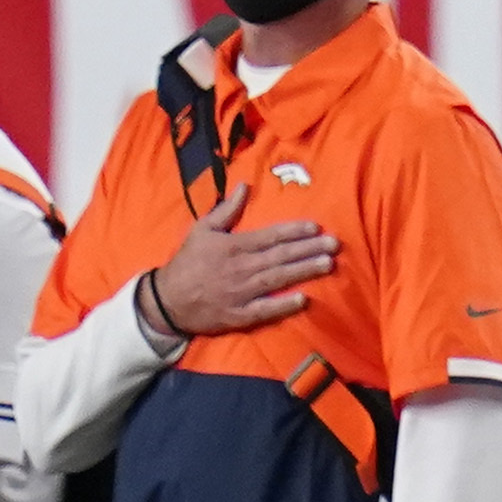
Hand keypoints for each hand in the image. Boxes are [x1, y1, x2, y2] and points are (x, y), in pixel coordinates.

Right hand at [149, 179, 338, 338]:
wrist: (167, 300)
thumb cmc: (187, 262)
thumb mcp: (202, 229)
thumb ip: (226, 210)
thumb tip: (245, 186)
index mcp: (233, 246)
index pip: (270, 236)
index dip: (294, 231)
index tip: (316, 227)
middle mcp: (241, 268)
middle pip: (280, 256)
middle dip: (309, 249)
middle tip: (334, 245)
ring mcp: (241, 293)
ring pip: (278, 280)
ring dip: (304, 271)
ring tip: (328, 265)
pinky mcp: (239, 315)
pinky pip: (264, 310)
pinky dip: (283, 305)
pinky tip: (303, 300)